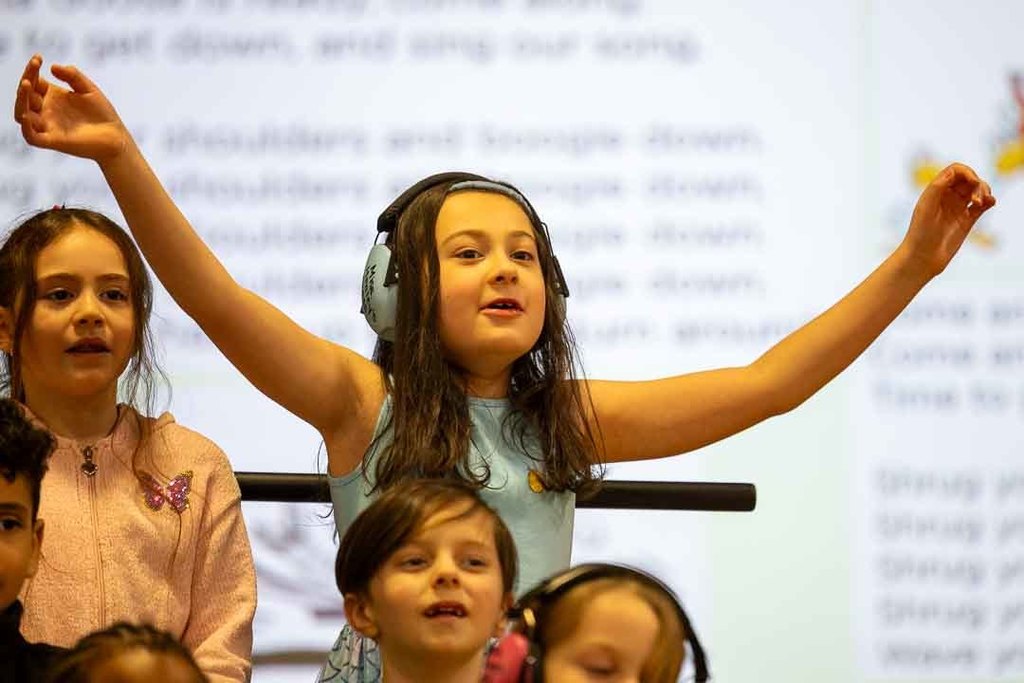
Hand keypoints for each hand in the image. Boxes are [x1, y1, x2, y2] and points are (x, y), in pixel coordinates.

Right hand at [13, 54, 127, 160]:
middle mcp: (46, 110)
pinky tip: (26, 115)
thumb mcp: (88, 89)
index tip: (38, 58)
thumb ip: (73, 76)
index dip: (32, 70)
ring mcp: (48, 126)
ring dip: (21, 100)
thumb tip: (53, 66)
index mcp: (52, 96)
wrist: (116, 136)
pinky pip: (31, 136)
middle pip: (25, 96)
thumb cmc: (102, 113)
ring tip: (27, 85)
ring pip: (22, 114)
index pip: (33, 81)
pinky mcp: (52, 141)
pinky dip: (25, 127)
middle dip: (25, 83)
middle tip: (32, 72)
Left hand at [900, 162, 995, 278]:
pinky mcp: (967, 220)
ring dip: (984, 192)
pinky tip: (990, 203)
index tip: (972, 182)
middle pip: (969, 179)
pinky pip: (982, 205)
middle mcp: (947, 197)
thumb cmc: (919, 232)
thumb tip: (954, 172)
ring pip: (978, 191)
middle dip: (978, 184)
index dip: (967, 172)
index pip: (956, 171)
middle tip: (976, 199)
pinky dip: (989, 201)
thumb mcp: (926, 207)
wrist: (922, 257)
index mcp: (936, 190)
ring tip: (979, 203)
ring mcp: (958, 208)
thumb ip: (938, 187)